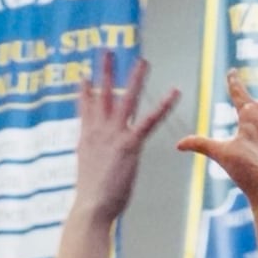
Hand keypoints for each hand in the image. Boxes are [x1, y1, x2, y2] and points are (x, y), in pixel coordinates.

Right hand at [72, 54, 179, 224]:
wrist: (91, 206)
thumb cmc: (90, 199)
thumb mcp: (87, 174)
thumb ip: (91, 162)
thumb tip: (93, 166)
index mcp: (87, 137)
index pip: (85, 108)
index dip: (85, 91)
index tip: (84, 76)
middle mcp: (98, 130)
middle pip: (103, 94)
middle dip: (106, 72)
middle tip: (107, 51)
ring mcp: (114, 134)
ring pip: (126, 99)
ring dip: (136, 78)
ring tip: (143, 61)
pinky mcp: (129, 144)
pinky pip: (149, 120)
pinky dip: (163, 105)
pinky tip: (174, 93)